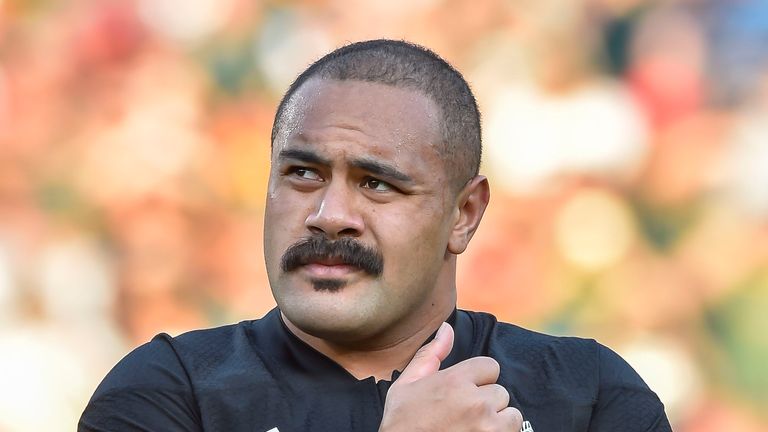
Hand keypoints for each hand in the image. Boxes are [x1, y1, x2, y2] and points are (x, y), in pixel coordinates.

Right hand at [379, 323, 522, 431]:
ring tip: (474, 427)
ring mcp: (487, 428)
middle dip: (486, 402)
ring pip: (511, 415)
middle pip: (500, 392)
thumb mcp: (407, 384)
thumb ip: (431, 354)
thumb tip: (447, 327)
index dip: (478, 379)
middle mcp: (475, 402)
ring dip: (497, 421)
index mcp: (455, 381)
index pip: (491, 366)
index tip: (465, 392)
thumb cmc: (402, 424)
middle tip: (465, 414)